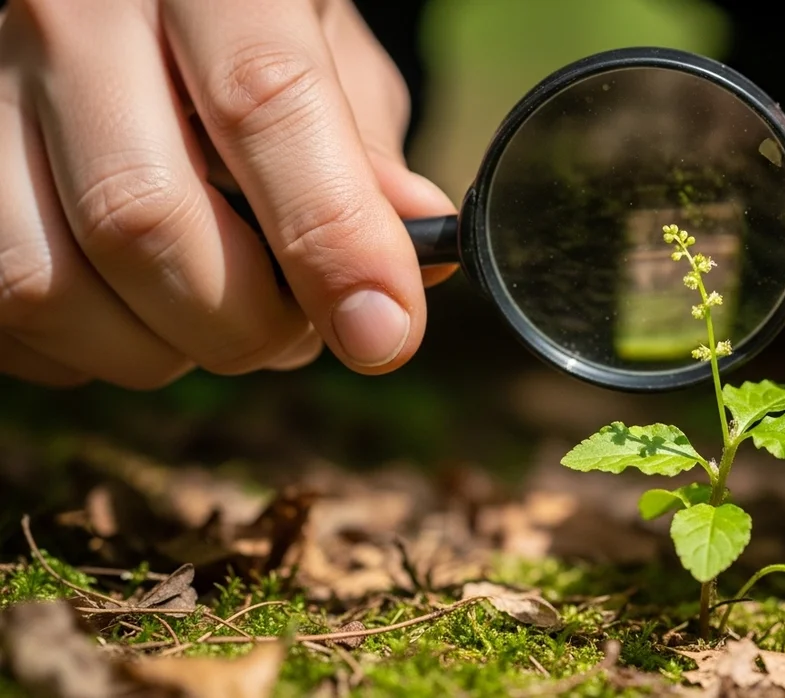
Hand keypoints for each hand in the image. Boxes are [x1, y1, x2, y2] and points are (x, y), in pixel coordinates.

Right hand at [0, 0, 455, 388]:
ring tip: (216, 324)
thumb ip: (364, 146)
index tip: (381, 335)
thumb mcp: (324, 47)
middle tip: (295, 332)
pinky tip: (136, 315)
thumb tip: (415, 264)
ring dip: (155, 350)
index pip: (262, 104)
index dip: (330, 241)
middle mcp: (70, 13)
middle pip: (139, 217)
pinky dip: (82, 350)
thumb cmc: (246, 18)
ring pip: (45, 282)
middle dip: (242, 324)